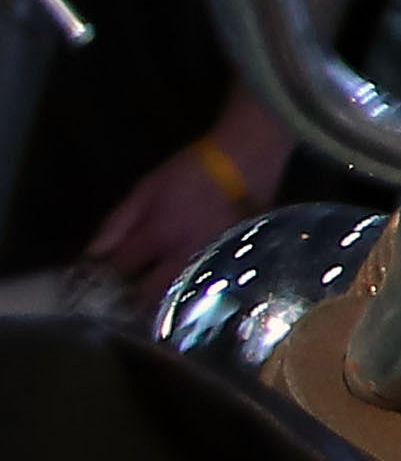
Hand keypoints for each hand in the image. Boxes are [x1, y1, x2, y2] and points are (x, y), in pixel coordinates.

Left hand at [78, 122, 262, 282]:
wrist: (245, 161)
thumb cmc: (191, 171)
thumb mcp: (146, 188)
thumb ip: (118, 222)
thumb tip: (95, 251)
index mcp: (157, 234)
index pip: (122, 267)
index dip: (107, 274)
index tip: (102, 277)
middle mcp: (182, 254)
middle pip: (151, 293)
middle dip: (135, 297)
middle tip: (129, 294)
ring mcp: (209, 262)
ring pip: (181, 296)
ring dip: (164, 299)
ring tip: (156, 295)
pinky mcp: (231, 263)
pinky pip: (205, 288)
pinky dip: (190, 292)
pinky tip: (185, 287)